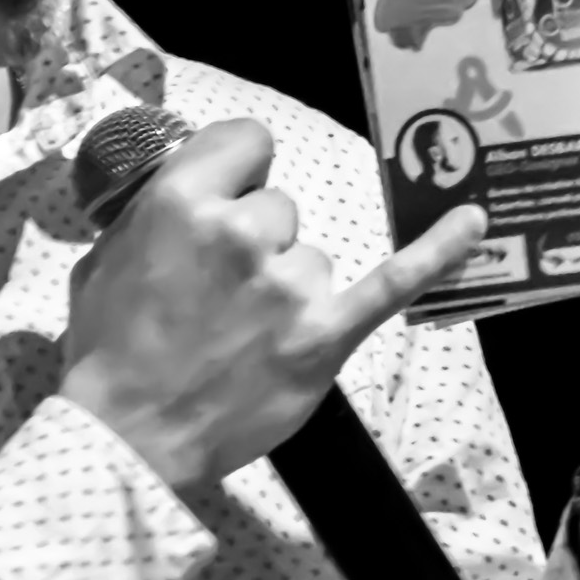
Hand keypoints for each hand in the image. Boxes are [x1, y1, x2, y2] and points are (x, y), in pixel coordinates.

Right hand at [58, 117, 488, 492]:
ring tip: (242, 335)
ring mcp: (289, 284)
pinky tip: (474, 220)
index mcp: (182, 201)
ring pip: (312, 257)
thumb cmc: (107, 350)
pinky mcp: (324, 335)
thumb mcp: (104, 256)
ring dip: (287, 287)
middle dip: (256, 243)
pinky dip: (437, 250)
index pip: (249, 142)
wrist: (127, 437)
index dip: (240, 172)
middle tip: (218, 296)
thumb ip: (154, 211)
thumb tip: (191, 192)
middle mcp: (242, 232)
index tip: (230, 197)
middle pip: (280, 207)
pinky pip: (391, 283)